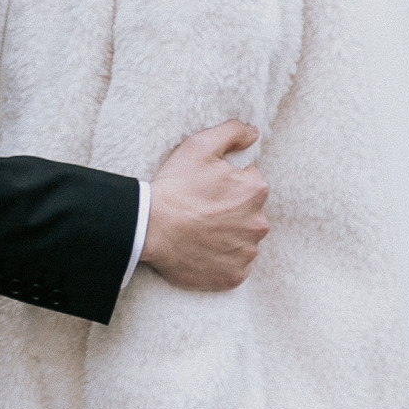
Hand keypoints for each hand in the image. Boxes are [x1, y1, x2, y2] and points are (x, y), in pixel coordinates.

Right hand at [141, 122, 268, 291]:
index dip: (227, 183)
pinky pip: (235, 266)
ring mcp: (247, 253)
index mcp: (256, 190)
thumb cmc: (175, 186)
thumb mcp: (200, 145)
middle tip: (201, 210)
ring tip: (200, 231)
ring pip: (243, 240)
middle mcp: (259, 223)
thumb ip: (233, 132)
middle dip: (231, 210)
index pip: (250, 183)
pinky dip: (222, 260)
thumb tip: (254, 133)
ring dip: (228, 235)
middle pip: (249, 213)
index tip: (207, 188)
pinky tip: (203, 250)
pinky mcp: (234, 276)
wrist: (149, 227)